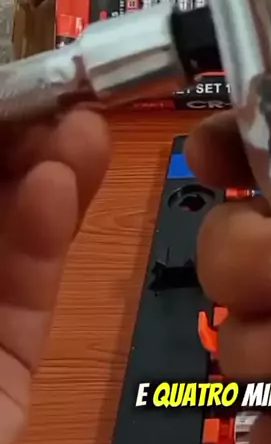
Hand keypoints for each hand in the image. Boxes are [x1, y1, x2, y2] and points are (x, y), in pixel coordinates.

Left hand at [0, 109, 109, 443]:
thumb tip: (19, 144)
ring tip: (85, 124)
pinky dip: (45, 235)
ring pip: (17, 229)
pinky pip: (28, 289)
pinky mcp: (13, 361)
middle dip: (26, 136)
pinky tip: (61, 182)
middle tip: (66, 94)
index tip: (25, 82)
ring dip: (49, 171)